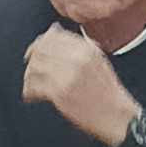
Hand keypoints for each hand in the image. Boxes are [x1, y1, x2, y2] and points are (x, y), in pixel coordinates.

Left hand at [21, 26, 141, 145]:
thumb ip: (76, 44)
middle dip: (32, 59)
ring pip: (35, 67)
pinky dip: (29, 91)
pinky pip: (35, 86)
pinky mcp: (59, 93)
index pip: (53, 37)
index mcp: (86, 49)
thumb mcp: (97, 60)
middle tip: (30, 67)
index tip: (35, 49)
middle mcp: (76, 59)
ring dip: (29, 76)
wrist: (116, 116)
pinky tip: (31, 95)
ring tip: (31, 84)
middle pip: (41, 50)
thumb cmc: (107, 91)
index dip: (40, 42)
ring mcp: (67, 75)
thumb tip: (53, 30)